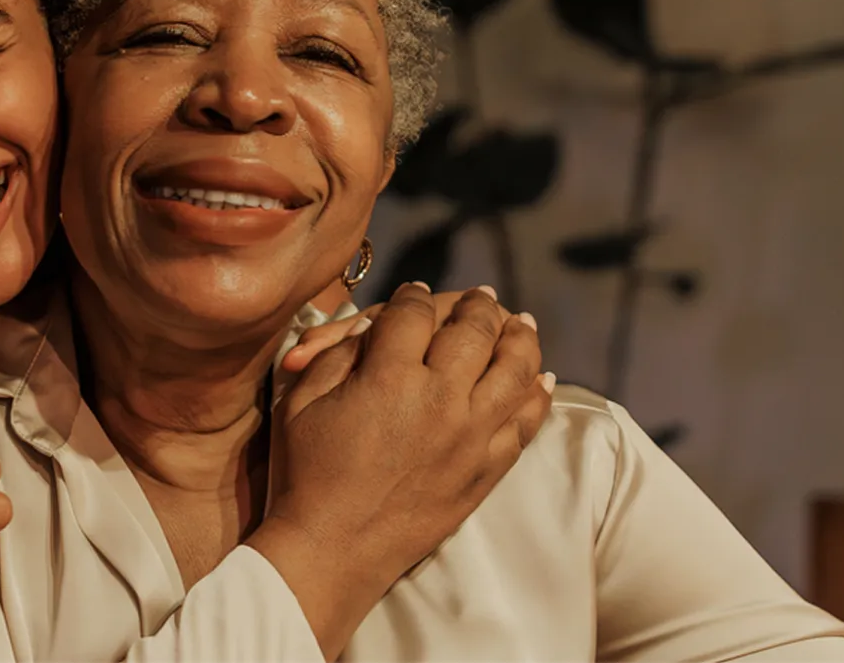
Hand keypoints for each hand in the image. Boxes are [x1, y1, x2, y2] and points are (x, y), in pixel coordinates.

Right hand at [248, 282, 551, 655]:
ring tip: (520, 323)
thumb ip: (340, 352)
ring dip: (521, 338)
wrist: (333, 550)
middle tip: (479, 297)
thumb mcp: (303, 400)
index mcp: (389, 376)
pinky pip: (527, 422)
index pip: (415, 312)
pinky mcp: (487, 469)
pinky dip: (538, 395)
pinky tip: (540, 378)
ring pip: (516, 368)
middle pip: (475, 329)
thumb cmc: (306, 473)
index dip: (413, 296)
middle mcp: (439, 398)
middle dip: (476, 305)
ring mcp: (472, 435)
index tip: (414, 293)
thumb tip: (377, 324)